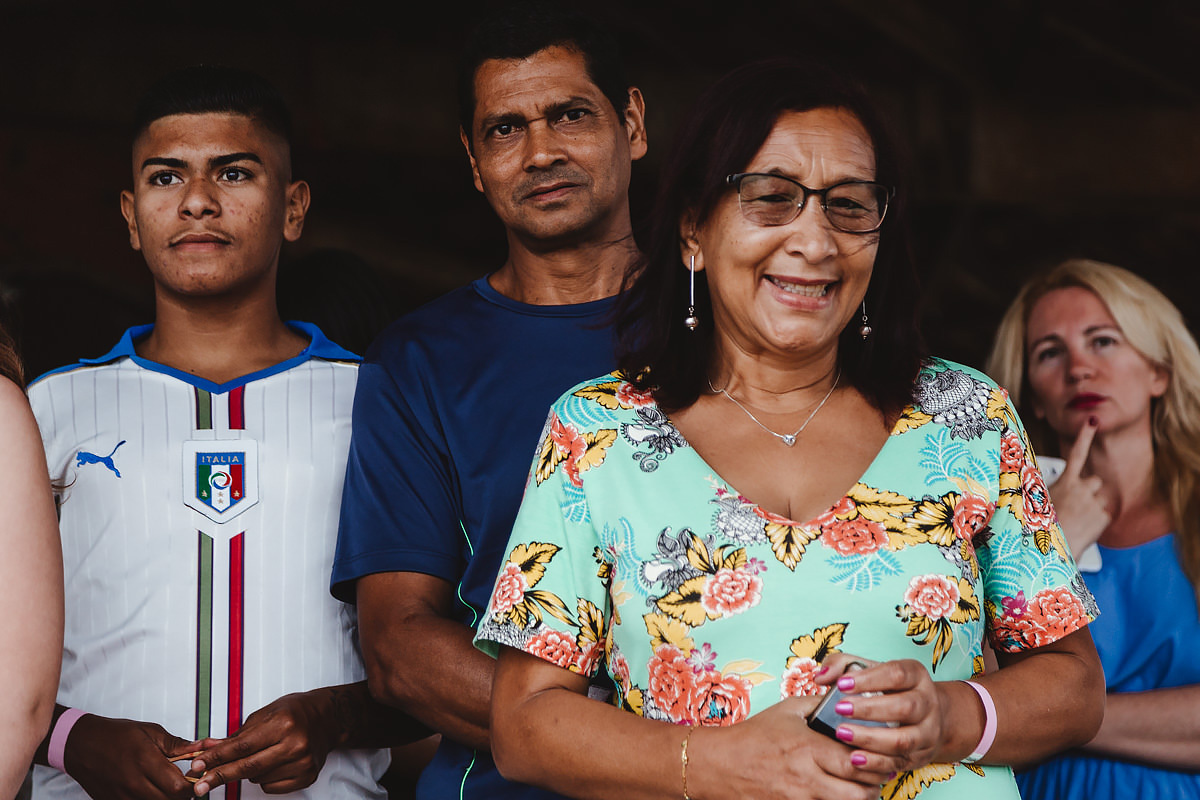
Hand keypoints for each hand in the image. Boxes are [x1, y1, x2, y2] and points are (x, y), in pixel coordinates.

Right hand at [63, 714, 196, 799]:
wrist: (81, 744)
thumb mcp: (150, 732)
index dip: (192, 786)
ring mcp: (121, 796)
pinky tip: (151, 790)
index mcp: (145, 762)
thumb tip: (201, 748)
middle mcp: (133, 783)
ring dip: (165, 798)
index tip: (196, 778)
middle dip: (182, 795)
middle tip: (186, 784)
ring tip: (167, 786)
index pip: (178, 787)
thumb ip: (177, 745)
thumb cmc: (115, 735)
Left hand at [188, 690, 339, 795]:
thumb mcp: (264, 715)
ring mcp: (303, 762)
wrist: (327, 719)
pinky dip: (265, 778)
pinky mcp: (307, 776)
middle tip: (200, 785)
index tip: (197, 766)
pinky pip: (272, 786)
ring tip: (262, 754)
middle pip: (248, 767)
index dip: (217, 758)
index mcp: (283, 723)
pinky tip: (274, 763)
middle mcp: (295, 744)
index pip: (242, 746)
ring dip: (248, 772)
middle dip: (220, 776)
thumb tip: (207, 750)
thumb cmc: (294, 712)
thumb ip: (235, 736)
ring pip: (258, 778)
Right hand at [688, 696, 898, 799]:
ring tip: (859, 785)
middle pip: (858, 792)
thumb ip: (819, 704)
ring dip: (858, 796)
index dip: (875, 761)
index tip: (880, 754)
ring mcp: (800, 798)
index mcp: (808, 748)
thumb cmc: (754, 736)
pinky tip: (836, 792)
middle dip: (873, 784)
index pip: (856, 761)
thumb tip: (847, 698)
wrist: (721, 764)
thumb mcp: (786, 710)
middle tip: (878, 773)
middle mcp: (807, 777)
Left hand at [814, 655, 946, 773]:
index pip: (897, 674)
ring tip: (842, 734)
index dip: (869, 679)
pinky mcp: (921, 756)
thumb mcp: (870, 669)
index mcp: (915, 675)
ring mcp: (927, 732)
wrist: (926, 715)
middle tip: (840, 709)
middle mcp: (927, 703)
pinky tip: (855, 758)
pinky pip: (900, 763)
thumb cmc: (889, 688)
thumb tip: (821, 677)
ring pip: (904, 740)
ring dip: (871, 739)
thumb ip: (842, 665)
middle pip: (905, 707)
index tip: (842, 684)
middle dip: (870, 709)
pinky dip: (876, 763)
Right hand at [1047, 417, 1109, 556]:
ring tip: (1079, 519)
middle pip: (1095, 481)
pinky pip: (1105, 514)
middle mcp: (1082, 488)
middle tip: (1077, 506)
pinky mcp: (1105, 516)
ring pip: (1101, 497)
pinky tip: (1085, 528)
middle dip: (1090, 490)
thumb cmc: (1041, 527)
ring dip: (1093, 505)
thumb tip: (1055, 489)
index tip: (1092, 421)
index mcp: (1065, 482)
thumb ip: (1051, 490)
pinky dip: (1098, 521)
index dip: (1084, 436)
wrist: (1050, 550)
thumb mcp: (1039, 503)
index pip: (1076, 453)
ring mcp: (1095, 501)